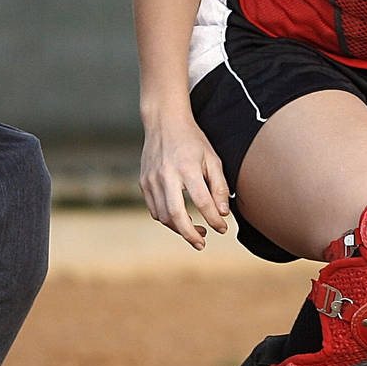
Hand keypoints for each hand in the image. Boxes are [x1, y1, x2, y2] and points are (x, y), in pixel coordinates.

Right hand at [139, 116, 231, 250]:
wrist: (164, 122)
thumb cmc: (192, 141)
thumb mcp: (212, 158)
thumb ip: (219, 186)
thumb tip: (223, 213)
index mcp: (187, 167)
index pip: (202, 202)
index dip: (214, 219)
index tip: (223, 228)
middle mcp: (166, 175)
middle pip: (177, 215)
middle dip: (191, 234)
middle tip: (203, 243)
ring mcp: (151, 180)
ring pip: (163, 216)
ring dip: (180, 229)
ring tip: (197, 231)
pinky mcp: (143, 182)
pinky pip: (154, 209)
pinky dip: (167, 219)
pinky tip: (180, 218)